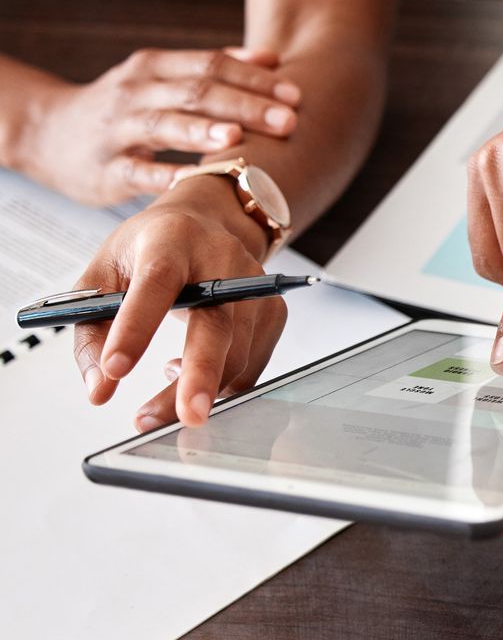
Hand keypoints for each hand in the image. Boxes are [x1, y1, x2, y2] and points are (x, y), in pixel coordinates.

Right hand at [5, 48, 297, 205]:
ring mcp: (117, 130)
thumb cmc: (122, 106)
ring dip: (203, 130)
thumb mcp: (159, 77)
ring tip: (238, 137)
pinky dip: (166, 176)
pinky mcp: (106, 169)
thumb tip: (273, 59)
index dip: (254, 78)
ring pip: (164, 124)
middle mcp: (136, 92)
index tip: (295, 94)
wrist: (46, 132)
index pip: (210, 65)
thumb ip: (213, 67)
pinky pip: (139, 172)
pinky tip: (194, 182)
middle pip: (196, 92)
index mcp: (154, 67)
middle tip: (289, 120)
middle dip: (245, 105)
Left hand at [71, 174, 285, 429]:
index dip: (136, 327)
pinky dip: (221, 384)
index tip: (115, 369)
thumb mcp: (104, 275)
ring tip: (155, 411)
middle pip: (216, 325)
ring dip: (197, 392)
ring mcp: (256, 286)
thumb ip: (92, 331)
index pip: (157, 283)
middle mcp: (222, 260)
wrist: (207, 222)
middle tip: (185, 417)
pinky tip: (187, 375)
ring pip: (236, 354)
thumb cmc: (148, 251)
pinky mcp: (273, 311)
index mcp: (171, 241)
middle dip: (200, 375)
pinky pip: (251, 364)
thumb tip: (99, 389)